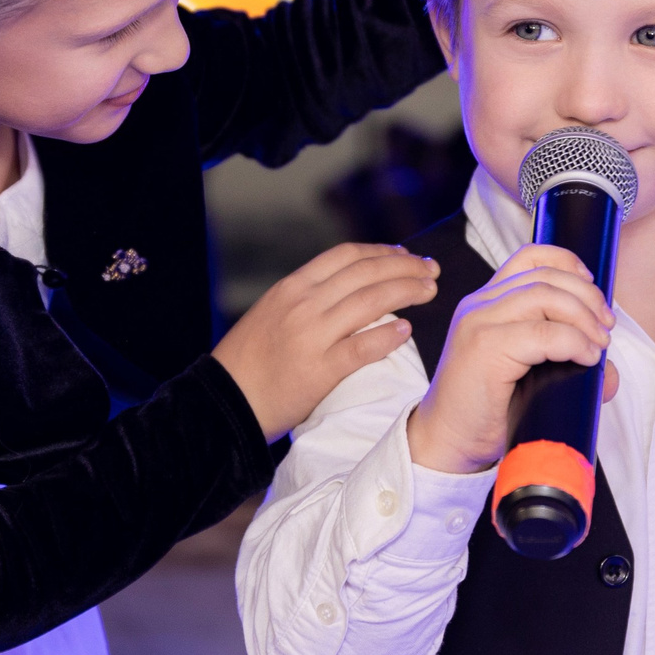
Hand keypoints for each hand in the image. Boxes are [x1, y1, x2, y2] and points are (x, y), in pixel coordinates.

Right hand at [212, 244, 439, 441]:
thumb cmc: (248, 362)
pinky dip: (388, 336)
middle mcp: (303, 304)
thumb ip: (307, 299)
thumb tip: (350, 290)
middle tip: (430, 271)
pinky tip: (407, 331)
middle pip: (366, 273)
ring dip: (407, 292)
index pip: (346, 255)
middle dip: (405, 268)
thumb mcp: (272, 314)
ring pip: (371, 302)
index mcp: (291, 287)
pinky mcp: (319, 370)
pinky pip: (362, 347)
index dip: (382, 252)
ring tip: (429, 292)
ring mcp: (311, 336)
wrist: (223, 402)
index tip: (404, 256)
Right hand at [406, 244, 616, 475]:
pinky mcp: (484, 348)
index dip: (568, 263)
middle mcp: (479, 305)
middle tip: (606, 327)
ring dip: (582, 316)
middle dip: (586, 296)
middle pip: (544, 276)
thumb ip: (565, 362)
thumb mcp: (527, 375)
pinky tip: (586, 357)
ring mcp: (478, 323)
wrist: (447, 442)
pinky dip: (573, 341)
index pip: (529, 258)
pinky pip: (542, 333)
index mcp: (486, 303)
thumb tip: (610, 372)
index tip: (593, 287)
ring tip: (599, 344)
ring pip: (543, 296)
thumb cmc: (485, 410)